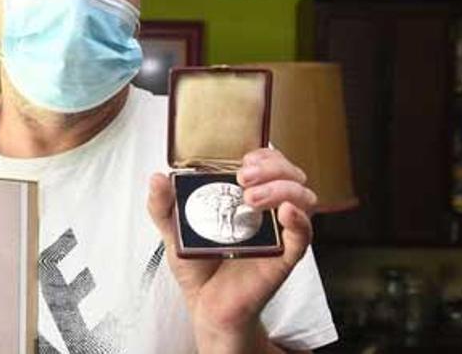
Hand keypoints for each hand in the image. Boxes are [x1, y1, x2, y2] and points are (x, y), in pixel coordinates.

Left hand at [147, 148, 316, 352]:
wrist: (204, 306)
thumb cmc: (197, 267)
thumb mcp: (173, 231)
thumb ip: (162, 205)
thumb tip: (157, 178)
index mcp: (246, 198)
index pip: (270, 164)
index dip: (263, 156)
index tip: (242, 161)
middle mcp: (268, 212)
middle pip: (291, 175)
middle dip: (272, 168)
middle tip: (244, 178)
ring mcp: (278, 233)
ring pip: (303, 198)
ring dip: (282, 189)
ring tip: (252, 199)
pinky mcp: (283, 258)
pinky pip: (303, 236)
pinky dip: (300, 220)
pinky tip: (286, 213)